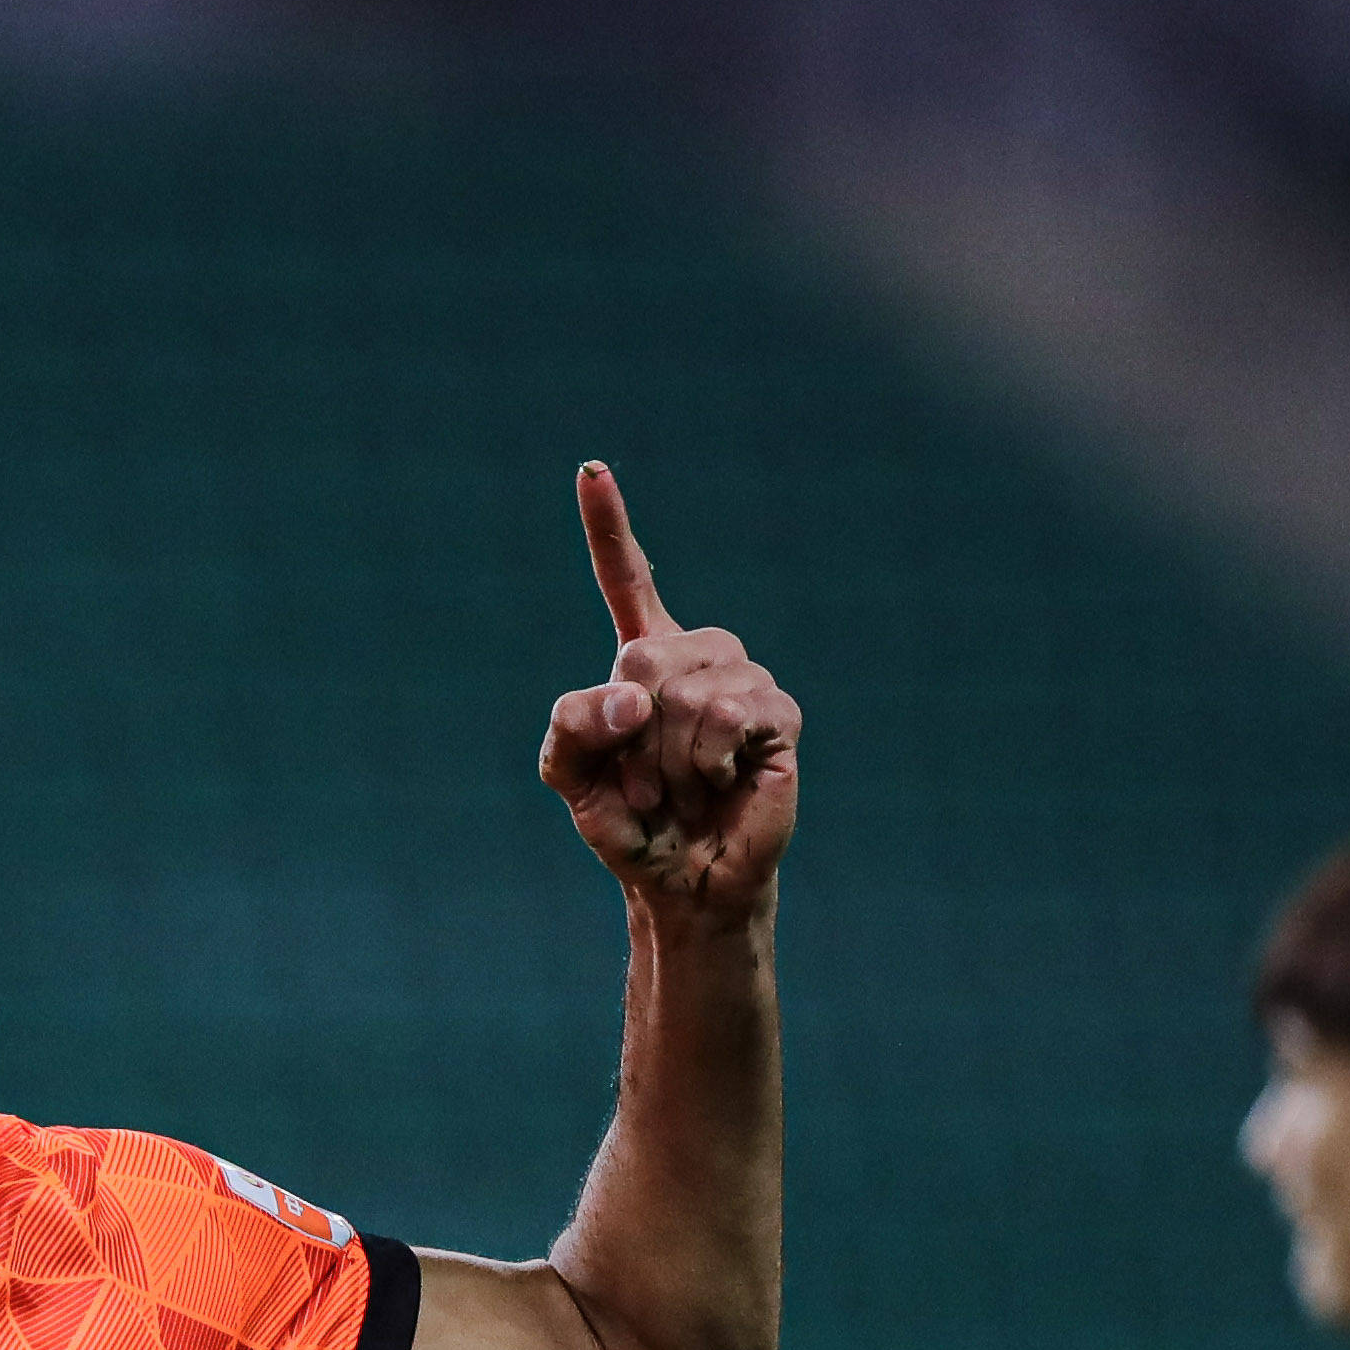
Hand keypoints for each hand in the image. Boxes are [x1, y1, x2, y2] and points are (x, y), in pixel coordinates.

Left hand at [538, 461, 799, 926]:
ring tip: (683, 787)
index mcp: (643, 658)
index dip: (608, 526)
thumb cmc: (628, 824)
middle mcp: (698, 655)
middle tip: (647, 781)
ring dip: (668, 757)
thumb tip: (635, 695)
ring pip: (686, 691)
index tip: (590, 469)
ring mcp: (744, 678)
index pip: (627, 579)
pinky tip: (720, 781)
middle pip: (642, 657)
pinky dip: (708, 759)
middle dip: (631, 734)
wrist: (678, 880)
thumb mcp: (569, 776)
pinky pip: (730, 715)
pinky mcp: (780, 714)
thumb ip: (572, 723)